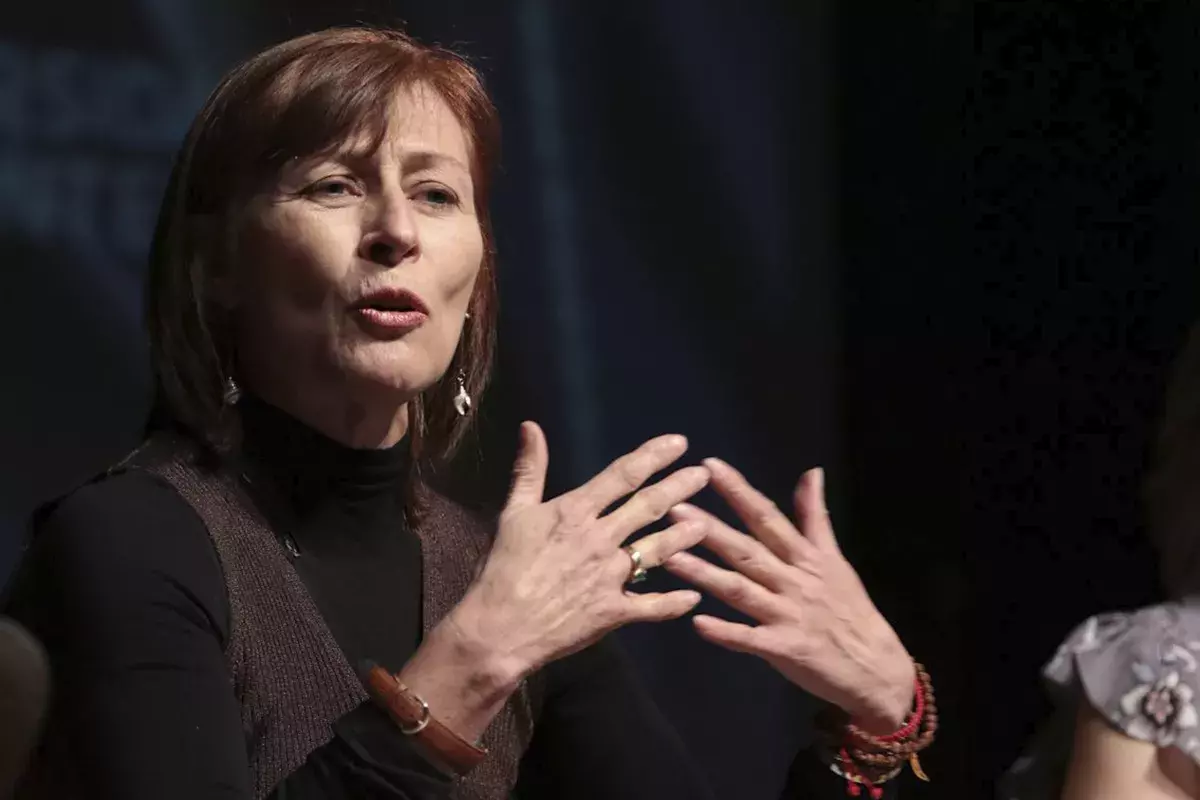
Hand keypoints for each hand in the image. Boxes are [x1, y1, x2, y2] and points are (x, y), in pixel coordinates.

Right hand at [452, 422, 710, 680]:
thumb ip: (529, 470)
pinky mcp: (614, 611)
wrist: (500, 627)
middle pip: (648, 507)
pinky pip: (652, 606)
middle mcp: (600, 539)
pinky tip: (694, 596)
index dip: (653, 456)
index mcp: (576, 512)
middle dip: (680, 488)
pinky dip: (674, 602)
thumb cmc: (503, 568)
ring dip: (684, 536)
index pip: (623, 475)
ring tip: (706, 524)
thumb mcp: (514, 513)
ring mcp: (610, 576)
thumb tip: (532, 426)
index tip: (679, 443)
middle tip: (703, 475)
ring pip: (657, 551)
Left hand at [663, 459, 914, 732]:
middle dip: (710, 529)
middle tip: (673, 509)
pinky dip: (725, 632)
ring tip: (671, 558)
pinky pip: (750, 639)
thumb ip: (815, 517)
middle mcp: (794, 580)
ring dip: (705, 574)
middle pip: (747, 550)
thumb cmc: (850, 608)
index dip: (738, 490)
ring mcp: (787, 615)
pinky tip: (697, 623)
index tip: (709, 465)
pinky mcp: (784, 649)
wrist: (876, 666)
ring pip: (741, 590)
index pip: (767, 516)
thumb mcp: (836, 558)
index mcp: (805, 556)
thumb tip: (811, 471)